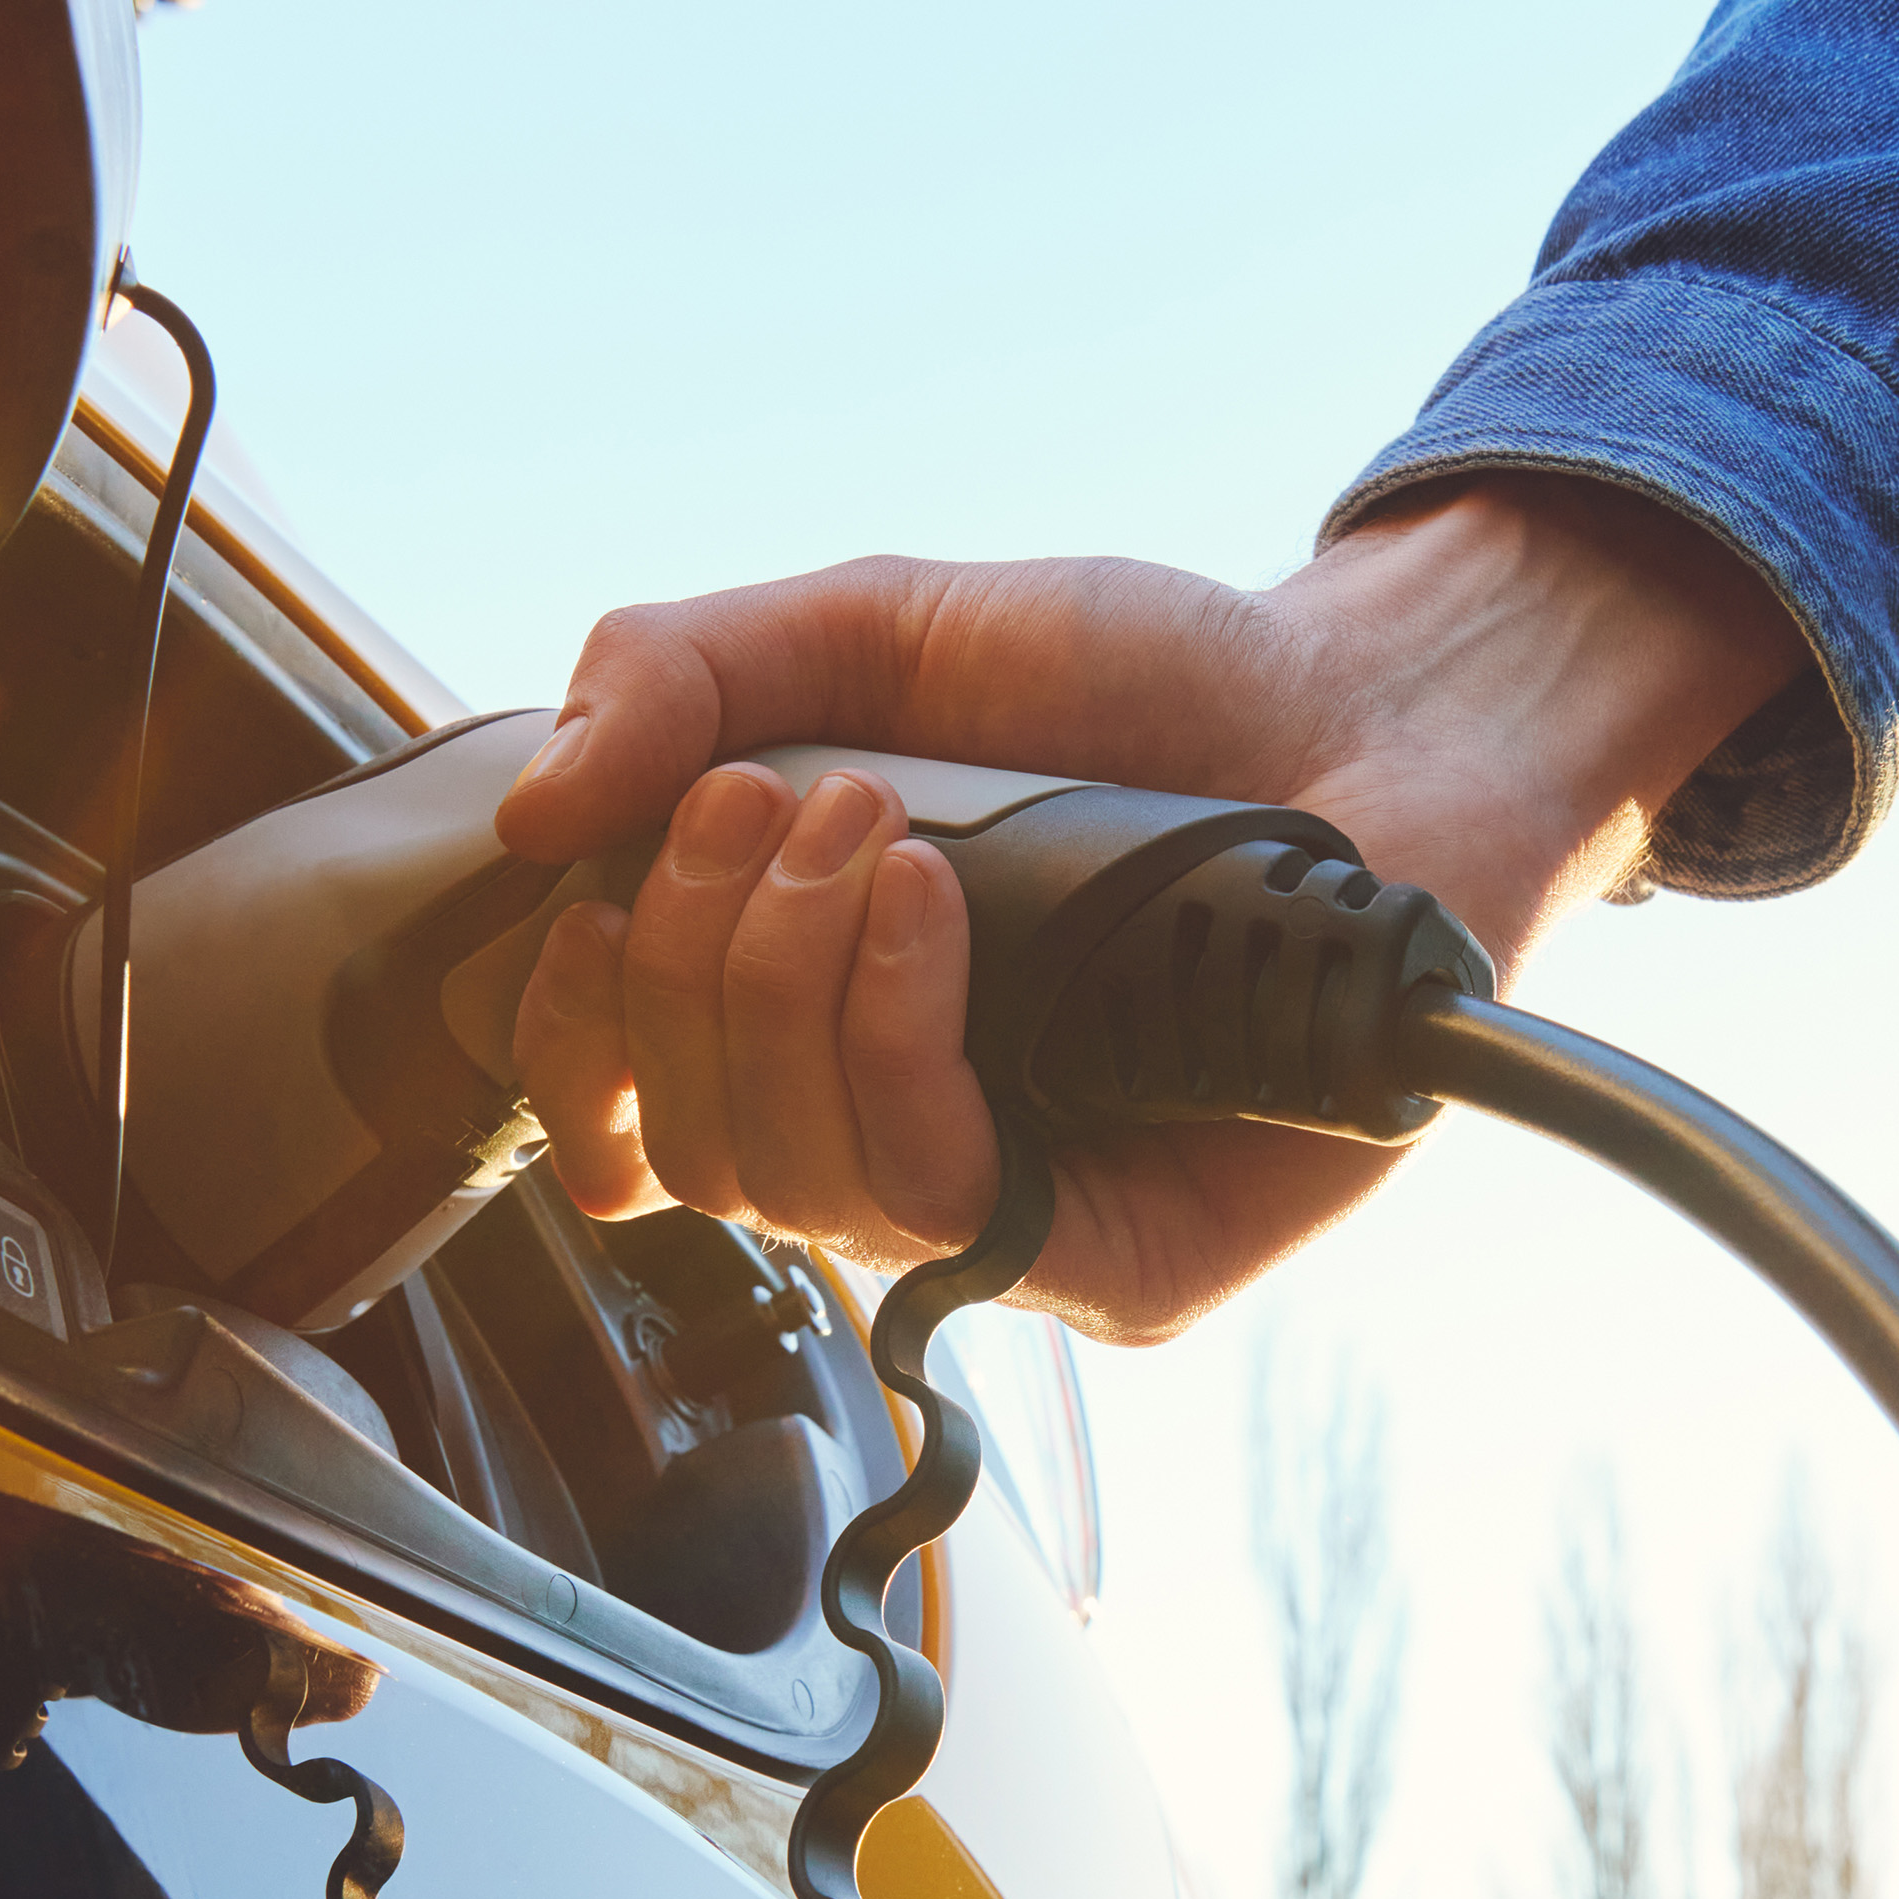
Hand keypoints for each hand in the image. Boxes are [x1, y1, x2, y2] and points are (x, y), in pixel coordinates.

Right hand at [493, 476, 1806, 1341]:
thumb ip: (686, 672)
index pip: (623, 1123)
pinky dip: (893, 1048)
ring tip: (877, 835)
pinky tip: (935, 912)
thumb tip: (530, 818)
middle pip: (687, 1155)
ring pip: (790, 1191)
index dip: (566, 1042)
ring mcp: (1013, 1214)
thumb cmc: (1142, 683)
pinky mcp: (1124, 1268)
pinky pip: (941, 1213)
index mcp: (814, 1027)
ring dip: (781, 991)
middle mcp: (900, 1138)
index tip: (585, 899)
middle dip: (689, 964)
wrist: (1368, 703)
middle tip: (776, 805)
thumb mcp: (879, 630)